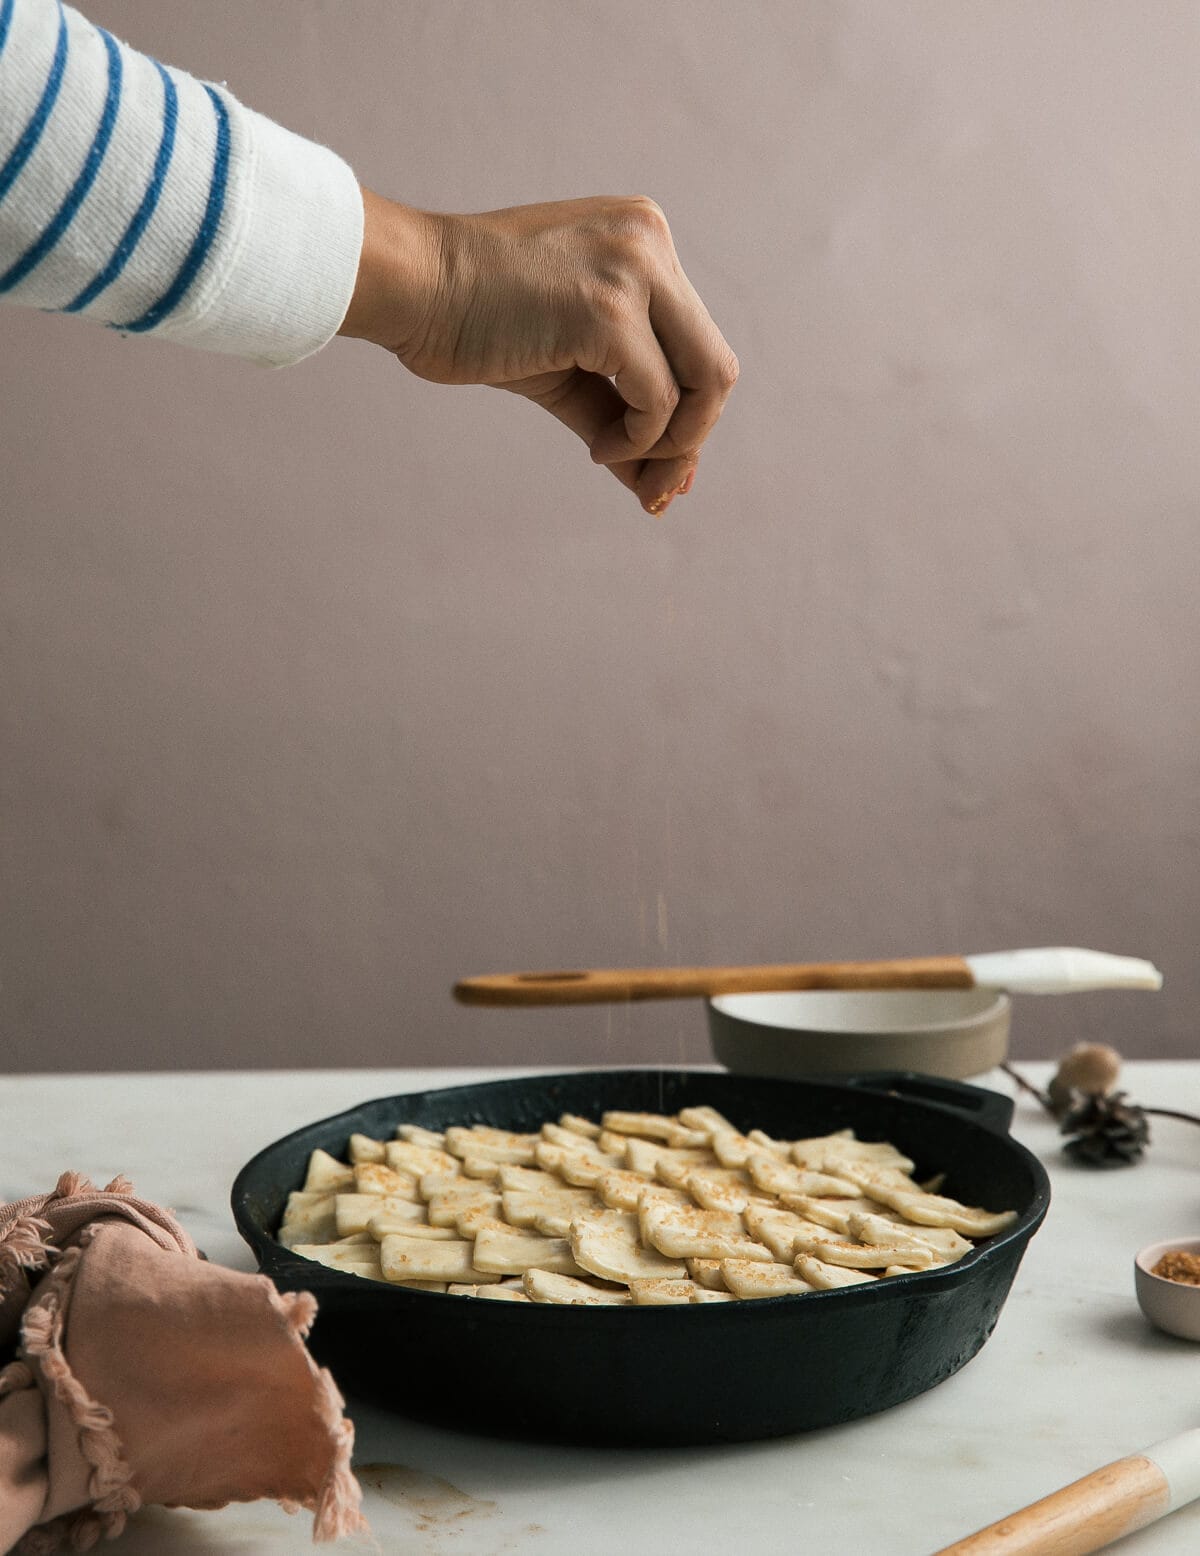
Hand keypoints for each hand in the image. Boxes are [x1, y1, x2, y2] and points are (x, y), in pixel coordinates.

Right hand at [339, 190, 737, 515]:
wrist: (411, 285)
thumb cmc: (476, 321)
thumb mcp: (568, 366)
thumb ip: (620, 413)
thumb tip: (662, 484)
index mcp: (645, 238)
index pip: (697, 342)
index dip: (688, 415)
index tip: (658, 468)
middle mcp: (650, 242)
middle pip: (716, 366)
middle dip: (692, 439)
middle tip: (656, 487)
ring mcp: (634, 271)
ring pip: (703, 386)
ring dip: (669, 446)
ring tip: (613, 460)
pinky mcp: (608, 312)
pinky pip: (658, 402)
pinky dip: (636, 442)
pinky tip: (596, 450)